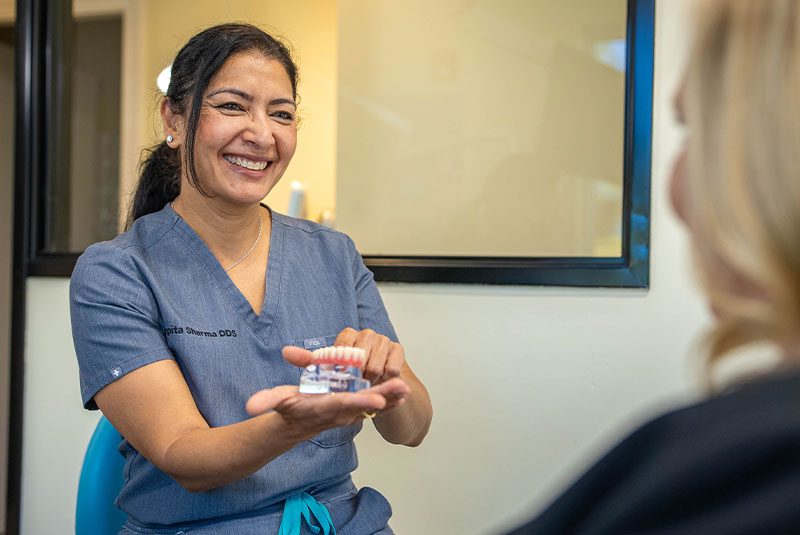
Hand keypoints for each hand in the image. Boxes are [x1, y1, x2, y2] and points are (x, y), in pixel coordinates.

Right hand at [245, 378, 409, 441]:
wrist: (297, 425)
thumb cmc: (290, 408)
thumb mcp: (278, 401)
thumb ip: (267, 401)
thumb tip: (251, 406)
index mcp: (321, 407)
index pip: (341, 404)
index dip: (358, 401)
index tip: (375, 399)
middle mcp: (337, 412)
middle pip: (362, 405)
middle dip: (382, 399)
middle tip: (401, 390)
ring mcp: (348, 412)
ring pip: (371, 405)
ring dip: (391, 398)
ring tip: (408, 389)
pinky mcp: (353, 409)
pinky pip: (373, 405)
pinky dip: (389, 399)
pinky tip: (404, 393)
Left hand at [323, 328, 404, 383]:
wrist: (380, 374)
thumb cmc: (358, 370)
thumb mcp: (341, 367)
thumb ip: (332, 366)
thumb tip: (322, 370)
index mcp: (348, 335)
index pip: (342, 348)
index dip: (342, 366)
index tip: (341, 378)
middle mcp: (366, 334)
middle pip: (360, 361)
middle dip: (358, 378)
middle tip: (357, 385)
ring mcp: (383, 340)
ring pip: (375, 368)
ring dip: (372, 380)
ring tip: (369, 383)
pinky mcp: (398, 348)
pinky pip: (391, 370)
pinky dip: (386, 379)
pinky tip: (382, 379)